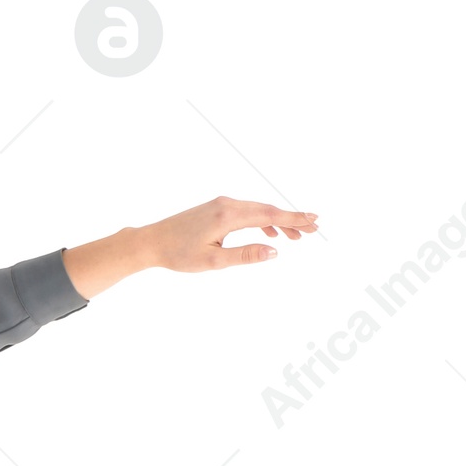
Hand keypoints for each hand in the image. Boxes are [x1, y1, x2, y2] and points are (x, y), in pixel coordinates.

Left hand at [62, 197, 318, 296]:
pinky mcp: (216, 208)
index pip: (269, 215)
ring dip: (277, 221)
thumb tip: (274, 252)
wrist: (152, 241)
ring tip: (294, 237)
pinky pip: (246, 211)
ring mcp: (221, 204)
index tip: (313, 220)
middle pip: (267, 209)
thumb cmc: (178, 254)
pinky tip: (268, 233)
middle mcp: (227, 204)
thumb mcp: (213, 262)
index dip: (293, 219)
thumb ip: (245, 256)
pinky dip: (261, 220)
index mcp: (228, 215)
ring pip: (257, 209)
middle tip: (313, 229)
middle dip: (291, 219)